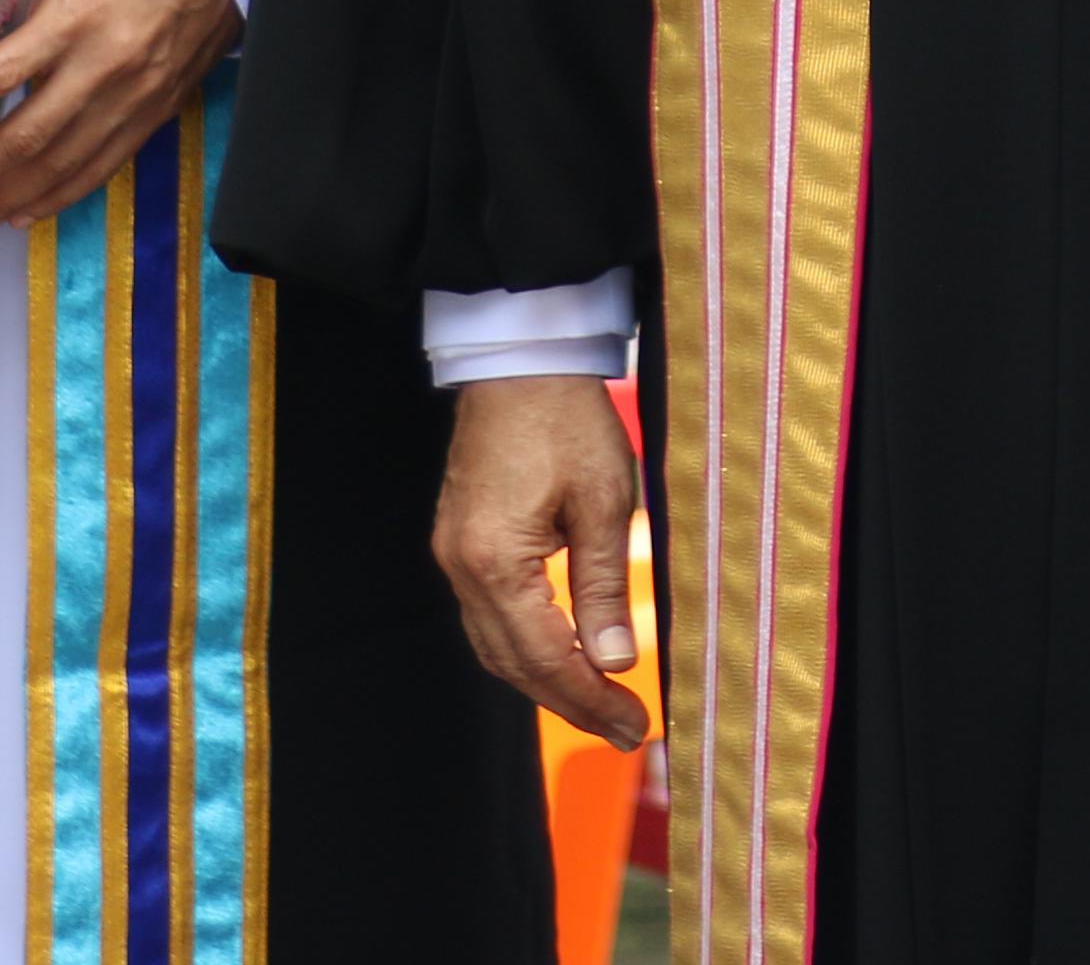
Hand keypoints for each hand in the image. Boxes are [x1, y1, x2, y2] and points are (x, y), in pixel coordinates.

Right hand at [436, 374, 646, 748]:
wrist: (517, 361)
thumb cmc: (565, 419)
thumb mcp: (604, 500)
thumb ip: (604, 586)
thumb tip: (613, 660)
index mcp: (495, 561)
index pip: (545, 657)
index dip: (591, 699)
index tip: (635, 726)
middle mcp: (462, 566)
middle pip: (512, 663)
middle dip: (570, 701)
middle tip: (625, 728)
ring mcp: (454, 554)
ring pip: (495, 645)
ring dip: (545, 680)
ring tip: (600, 703)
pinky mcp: (460, 540)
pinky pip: (488, 615)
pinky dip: (525, 646)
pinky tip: (561, 654)